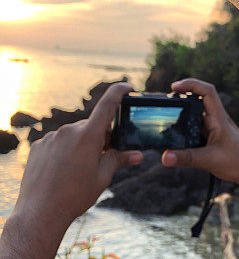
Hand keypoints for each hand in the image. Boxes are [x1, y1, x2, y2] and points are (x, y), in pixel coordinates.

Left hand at [0, 82, 142, 257]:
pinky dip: (65, 149)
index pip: (107, 104)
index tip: (128, 87)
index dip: (119, 92)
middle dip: (100, 138)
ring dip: (82, 144)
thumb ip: (119, 159)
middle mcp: (69, 131)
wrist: (40, 213)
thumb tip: (139, 154)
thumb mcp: (103, 177)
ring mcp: (51, 137)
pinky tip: (63, 169)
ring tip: (78, 169)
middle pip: (92, 126)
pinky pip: (59, 141)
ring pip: (75, 134)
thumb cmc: (75, 196)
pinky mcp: (39, 145)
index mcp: (88, 136)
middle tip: (101, 158)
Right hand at [162, 78, 238, 188]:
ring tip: (165, 119)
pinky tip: (176, 138)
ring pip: (195, 116)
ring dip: (182, 116)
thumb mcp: (210, 160)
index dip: (190, 84)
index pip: (207, 91)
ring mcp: (214, 128)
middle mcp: (216, 120)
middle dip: (180, 99)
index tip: (174, 87)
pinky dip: (185, 130)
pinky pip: (196, 129)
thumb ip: (186, 158)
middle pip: (197, 100)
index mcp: (219, 118)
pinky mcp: (212, 138)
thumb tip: (164, 157)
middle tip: (163, 104)